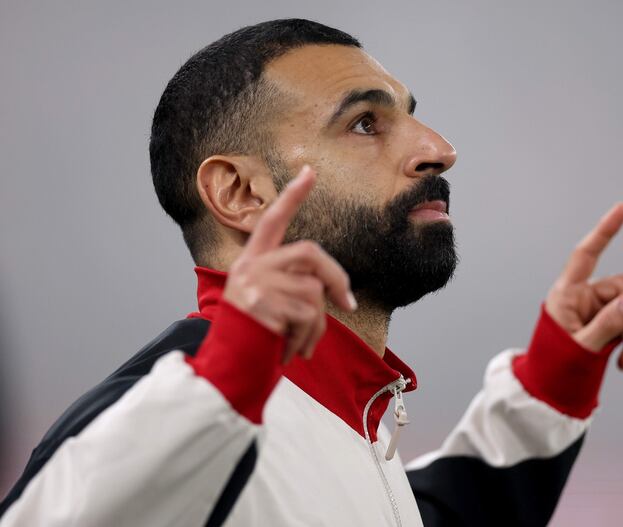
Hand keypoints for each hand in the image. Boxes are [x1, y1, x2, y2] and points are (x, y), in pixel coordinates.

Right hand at [223, 165, 356, 363]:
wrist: (225, 370)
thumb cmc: (252, 339)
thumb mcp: (266, 304)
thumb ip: (289, 286)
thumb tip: (335, 293)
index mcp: (251, 262)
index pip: (272, 221)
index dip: (292, 196)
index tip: (310, 171)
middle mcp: (251, 267)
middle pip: (310, 253)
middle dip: (337, 278)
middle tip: (348, 304)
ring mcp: (256, 284)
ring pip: (314, 293)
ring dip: (317, 327)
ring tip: (301, 346)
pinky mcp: (262, 305)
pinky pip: (307, 317)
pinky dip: (307, 340)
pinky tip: (290, 353)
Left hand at [545, 203, 622, 369]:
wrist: (550, 388)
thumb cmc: (555, 365)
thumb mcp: (581, 347)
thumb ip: (607, 325)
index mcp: (567, 294)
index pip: (585, 256)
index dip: (603, 232)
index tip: (622, 209)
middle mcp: (583, 297)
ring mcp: (596, 310)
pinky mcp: (607, 325)